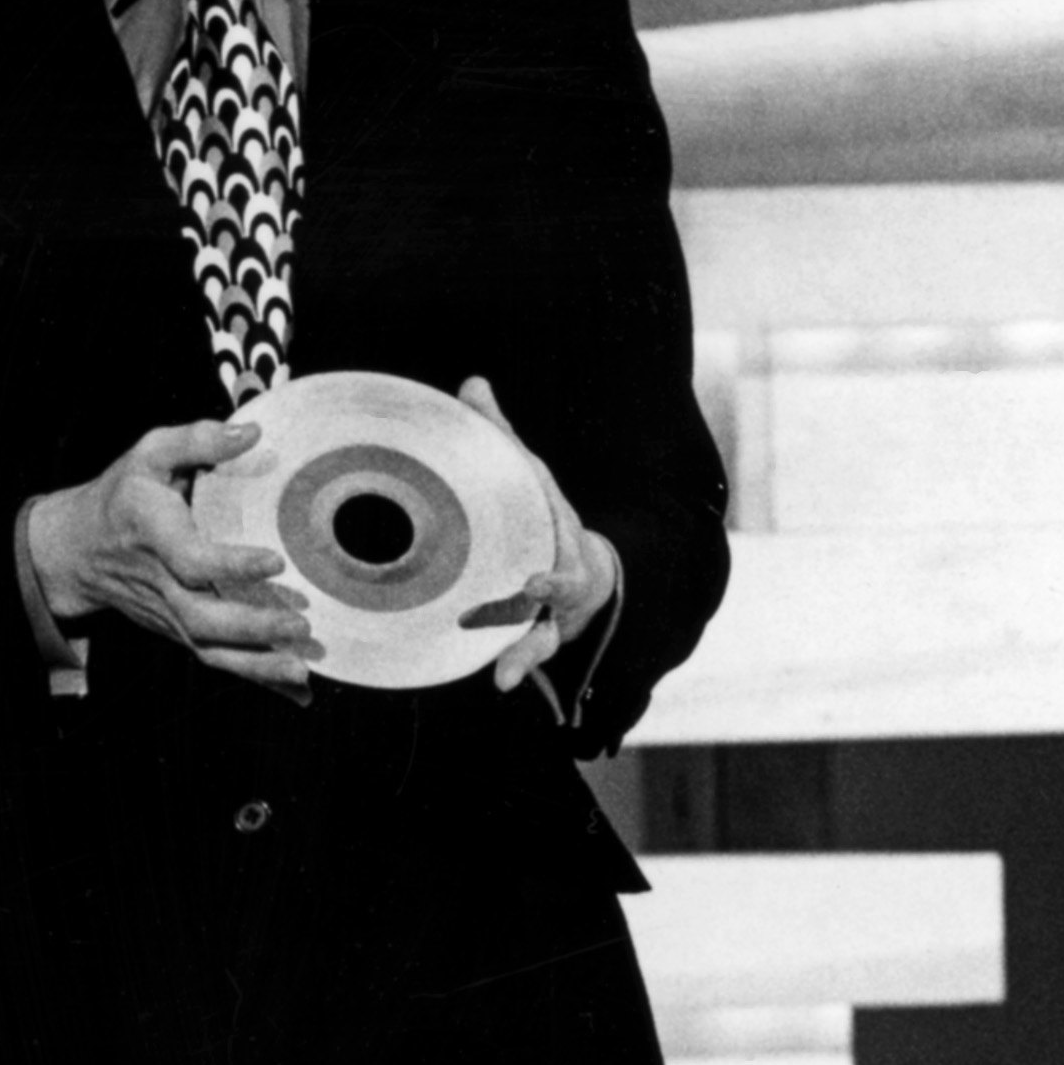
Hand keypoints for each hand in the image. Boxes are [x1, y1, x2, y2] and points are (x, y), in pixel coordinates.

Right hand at [26, 417, 319, 699]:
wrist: (76, 550)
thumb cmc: (121, 496)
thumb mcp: (148, 454)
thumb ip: (196, 440)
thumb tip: (251, 434)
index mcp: (153, 536)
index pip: (191, 561)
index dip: (230, 566)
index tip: (274, 560)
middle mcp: (159, 585)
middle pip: (202, 620)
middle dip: (251, 628)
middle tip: (299, 624)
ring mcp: (167, 616)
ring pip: (209, 650)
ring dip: (256, 665)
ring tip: (301, 671)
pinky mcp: (176, 632)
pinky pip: (215, 660)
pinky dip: (255, 679)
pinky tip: (297, 691)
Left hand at [451, 375, 620, 688]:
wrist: (591, 571)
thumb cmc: (546, 518)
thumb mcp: (529, 477)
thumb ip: (500, 435)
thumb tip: (471, 382)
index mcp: (558, 533)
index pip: (556, 534)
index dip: (549, 554)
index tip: (534, 571)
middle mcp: (560, 574)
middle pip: (554, 587)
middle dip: (546, 594)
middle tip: (531, 593)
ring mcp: (553, 611)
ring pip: (541, 635)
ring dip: (524, 653)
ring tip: (505, 679)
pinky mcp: (539, 635)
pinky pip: (528, 653)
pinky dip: (516, 667)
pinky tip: (503, 682)